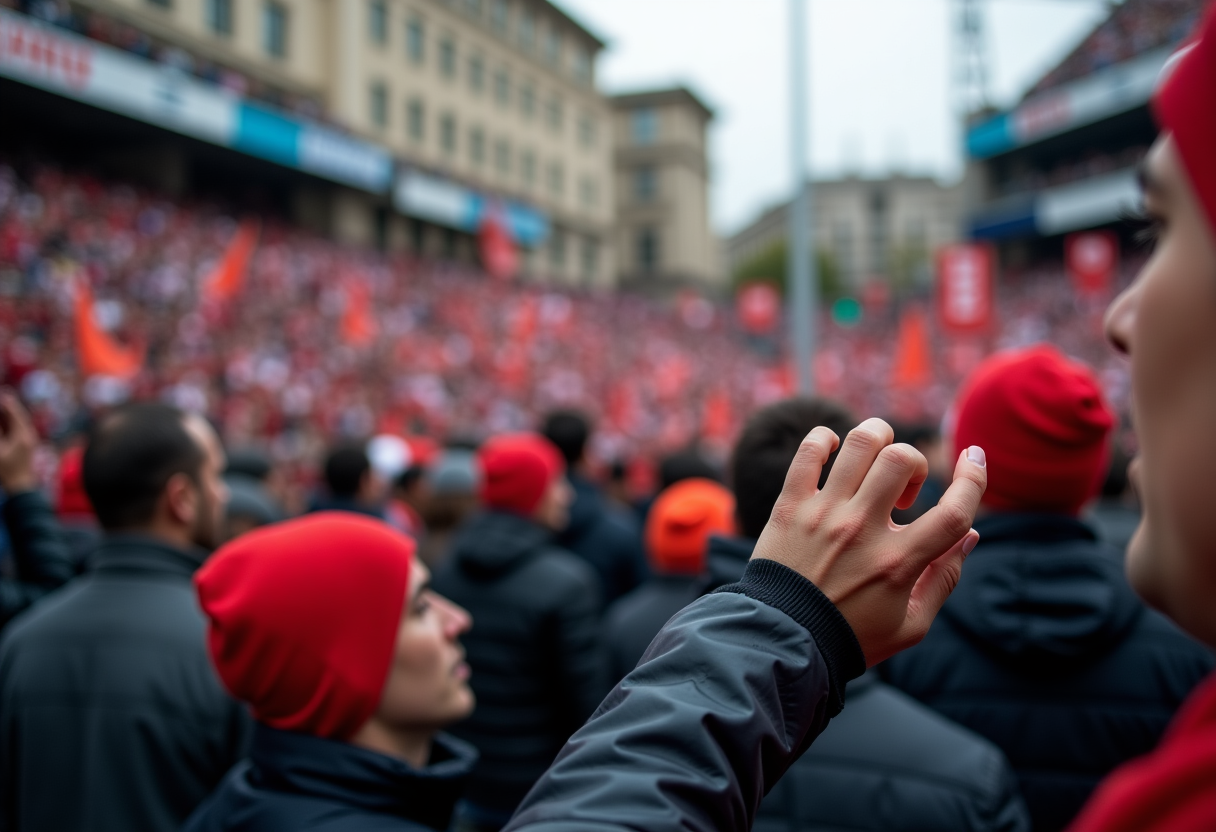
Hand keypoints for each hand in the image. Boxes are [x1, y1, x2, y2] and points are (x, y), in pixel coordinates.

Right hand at [0, 389, 38, 494]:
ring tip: (3, 403)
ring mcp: (28, 442)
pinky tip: (4, 419)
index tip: (3, 394)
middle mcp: (28, 436)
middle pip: (18, 417)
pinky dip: (10, 423)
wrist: (20, 487)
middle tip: (3, 394)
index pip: (16, 415)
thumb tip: (0, 424)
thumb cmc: (7, 471)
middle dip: (9, 406)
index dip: (8, 404)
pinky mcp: (25, 447)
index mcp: (23, 436)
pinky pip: (18, 430)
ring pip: (19, 423)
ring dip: (10, 414)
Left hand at [752, 417, 986, 665]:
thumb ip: (944, 579)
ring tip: (874, 460)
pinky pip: (808, 453)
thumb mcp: (910, 625)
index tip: (975, 457)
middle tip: (902, 492)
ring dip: (877, 438)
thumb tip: (971, 536)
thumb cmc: (849, 637)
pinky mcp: (789, 507)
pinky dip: (824, 439)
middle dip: (914, 462)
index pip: (954, 511)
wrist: (782, 642)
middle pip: (902, 460)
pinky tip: (833, 449)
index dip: (974, 478)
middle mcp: (861, 531)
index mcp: (898, 563)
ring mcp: (823, 514)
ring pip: (859, 444)